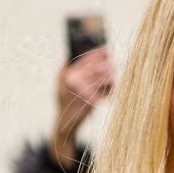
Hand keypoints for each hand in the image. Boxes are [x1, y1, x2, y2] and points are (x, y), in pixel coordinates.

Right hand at [52, 46, 113, 166]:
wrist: (65, 122)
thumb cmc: (64, 101)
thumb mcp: (59, 82)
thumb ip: (65, 68)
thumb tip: (70, 53)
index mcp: (68, 74)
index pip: (86, 59)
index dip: (98, 53)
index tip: (108, 50)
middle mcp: (75, 81)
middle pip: (96, 68)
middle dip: (107, 65)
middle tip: (114, 64)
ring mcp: (84, 92)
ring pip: (103, 79)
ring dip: (111, 77)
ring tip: (113, 77)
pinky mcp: (92, 102)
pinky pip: (106, 92)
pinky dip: (110, 90)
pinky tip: (111, 89)